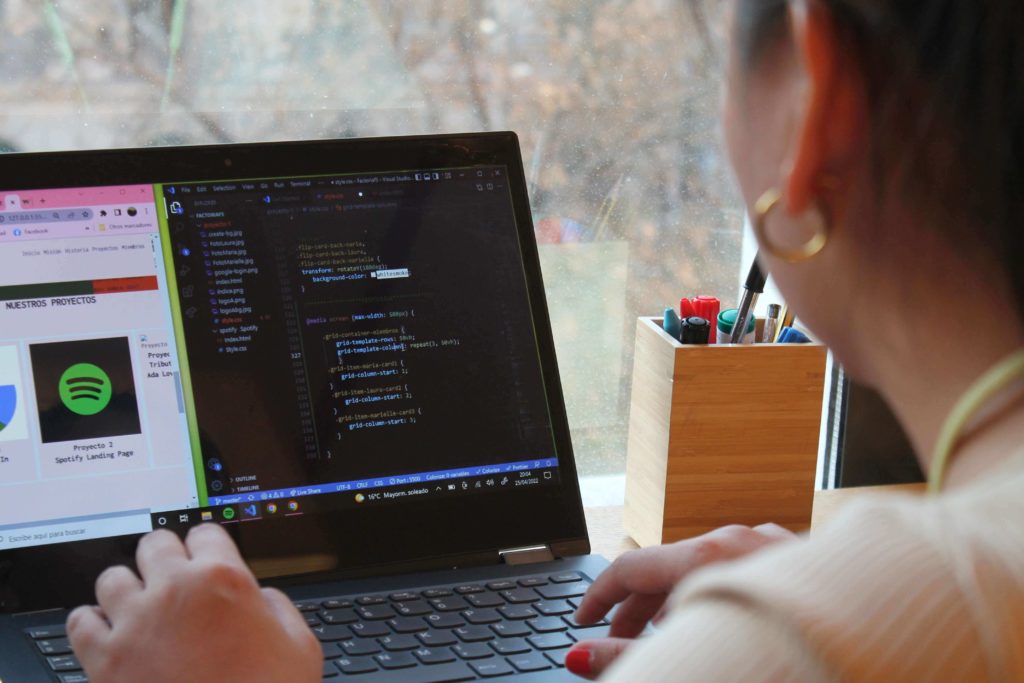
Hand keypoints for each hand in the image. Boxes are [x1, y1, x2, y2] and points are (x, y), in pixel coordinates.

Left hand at [66, 524, 320, 682]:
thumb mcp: (300, 646)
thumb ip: (279, 609)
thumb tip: (263, 599)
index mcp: (223, 579)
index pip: (205, 532)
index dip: (209, 546)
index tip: (206, 557)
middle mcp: (174, 591)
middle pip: (154, 544)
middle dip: (164, 557)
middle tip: (172, 577)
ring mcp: (134, 624)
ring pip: (111, 578)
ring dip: (126, 588)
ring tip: (137, 605)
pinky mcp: (104, 661)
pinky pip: (79, 623)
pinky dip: (90, 624)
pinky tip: (107, 633)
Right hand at [565, 523, 796, 678]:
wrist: (886, 654)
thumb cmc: (789, 658)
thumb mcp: (697, 657)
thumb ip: (631, 656)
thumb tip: (580, 657)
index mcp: (712, 555)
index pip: (630, 566)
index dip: (598, 596)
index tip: (579, 621)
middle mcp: (743, 540)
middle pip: (665, 566)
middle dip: (633, 609)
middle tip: (611, 643)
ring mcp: (775, 546)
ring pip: (704, 567)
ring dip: (674, 603)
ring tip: (663, 640)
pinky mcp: (800, 561)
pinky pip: (740, 570)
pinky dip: (714, 595)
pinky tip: (716, 625)